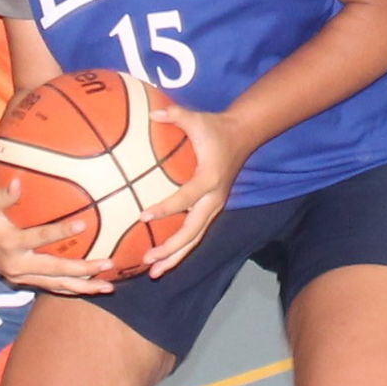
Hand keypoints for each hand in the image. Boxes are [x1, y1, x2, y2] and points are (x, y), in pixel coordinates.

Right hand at [0, 181, 113, 294]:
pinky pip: (52, 287)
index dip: (60, 232)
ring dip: (84, 287)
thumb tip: (17, 182)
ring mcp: (22, 276)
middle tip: (108, 263)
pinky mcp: (25, 281)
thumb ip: (2, 195)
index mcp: (9, 243)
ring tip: (108, 287)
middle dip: (83, 269)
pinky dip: (73, 289)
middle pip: (55, 270)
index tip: (82, 225)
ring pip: (57, 285)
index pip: (39, 238)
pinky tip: (94, 288)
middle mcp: (17, 265)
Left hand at [139, 103, 245, 276]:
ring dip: (175, 257)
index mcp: (210, 178)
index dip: (166, 208)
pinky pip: (196, 234)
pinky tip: (163, 260)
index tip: (143, 216)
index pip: (186, 198)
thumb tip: (153, 112)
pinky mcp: (211, 210)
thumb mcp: (197, 118)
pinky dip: (181, 249)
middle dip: (170, 248)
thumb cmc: (215, 127)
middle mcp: (214, 199)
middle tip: (147, 259)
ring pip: (195, 239)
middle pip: (192, 231)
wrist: (243, 136)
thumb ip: (175, 115)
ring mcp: (215, 207)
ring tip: (154, 273)